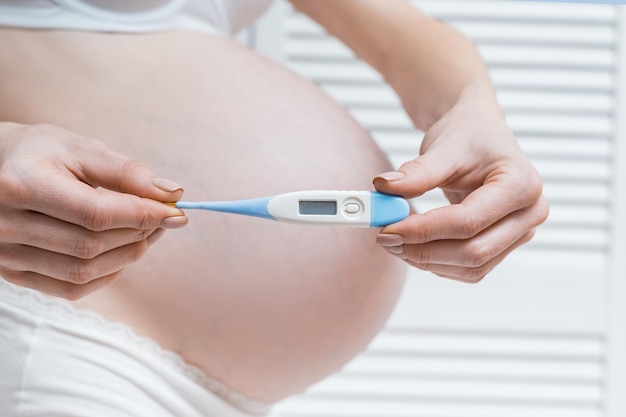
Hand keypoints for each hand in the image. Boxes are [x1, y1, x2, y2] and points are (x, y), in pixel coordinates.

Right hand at [0, 123, 187, 298]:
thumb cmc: (42, 155)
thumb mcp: (82, 150)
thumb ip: (127, 172)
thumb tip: (172, 193)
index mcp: (21, 185)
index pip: (94, 214)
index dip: (142, 215)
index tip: (175, 211)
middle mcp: (5, 224)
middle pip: (90, 246)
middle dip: (138, 234)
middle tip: (163, 218)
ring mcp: (5, 254)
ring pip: (82, 272)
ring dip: (127, 255)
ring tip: (145, 232)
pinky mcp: (13, 274)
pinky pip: (71, 288)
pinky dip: (106, 273)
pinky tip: (119, 251)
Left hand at [373, 90, 548, 282]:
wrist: (479, 132)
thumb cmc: (468, 135)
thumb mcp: (442, 147)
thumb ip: (416, 173)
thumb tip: (384, 188)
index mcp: (521, 184)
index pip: (467, 222)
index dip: (423, 230)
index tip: (387, 229)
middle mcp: (528, 213)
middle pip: (473, 252)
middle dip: (424, 251)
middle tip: (386, 239)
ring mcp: (519, 233)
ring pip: (472, 267)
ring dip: (428, 261)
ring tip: (396, 242)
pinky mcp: (504, 245)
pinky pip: (471, 269)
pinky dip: (439, 263)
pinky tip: (414, 247)